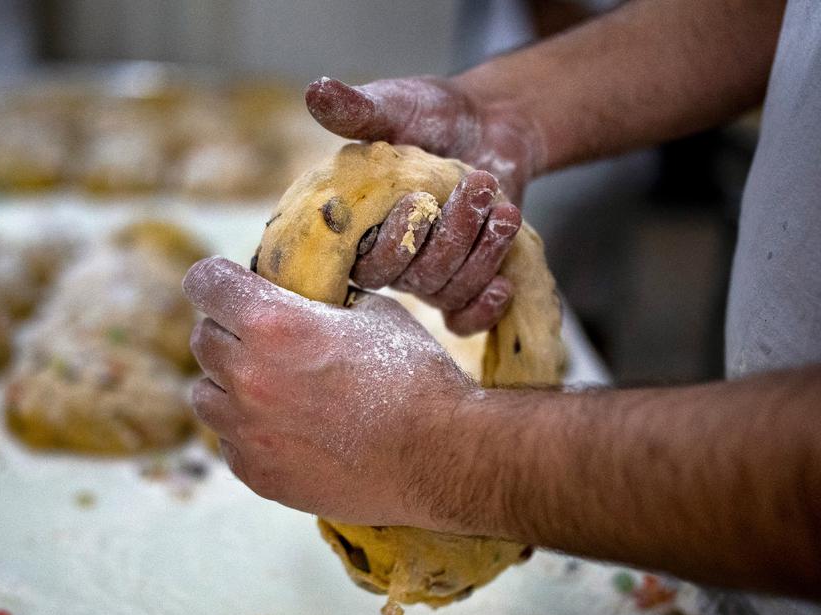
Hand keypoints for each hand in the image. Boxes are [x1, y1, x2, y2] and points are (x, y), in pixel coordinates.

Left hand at [184, 257, 478, 526]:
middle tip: (261, 341)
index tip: (226, 286)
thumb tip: (305, 300)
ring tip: (269, 389)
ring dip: (228, 385)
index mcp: (272, 323)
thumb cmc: (416, 379)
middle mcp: (248, 375)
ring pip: (205, 395)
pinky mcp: (258, 475)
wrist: (442, 457)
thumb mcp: (373, 313)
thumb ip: (322, 304)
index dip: (216, 281)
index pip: (205, 283)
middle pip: (202, 339)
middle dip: (227, 332)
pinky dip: (247, 432)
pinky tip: (286, 430)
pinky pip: (229, 443)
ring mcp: (248, 431)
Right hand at [307, 76, 532, 334]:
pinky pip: (463, 319)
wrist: (488, 125)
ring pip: (443, 290)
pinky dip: (483, 308)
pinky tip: (504, 284)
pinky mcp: (459, 285)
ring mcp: (422, 275)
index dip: (389, 241)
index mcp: (354, 222)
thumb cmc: (432, 116)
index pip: (358, 260)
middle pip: (406, 278)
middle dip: (449, 237)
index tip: (418, 199)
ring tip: (503, 207)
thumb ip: (358, 108)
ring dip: (480, 252)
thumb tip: (316, 90)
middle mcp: (384, 257)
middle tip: (477, 186)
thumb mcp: (397, 105)